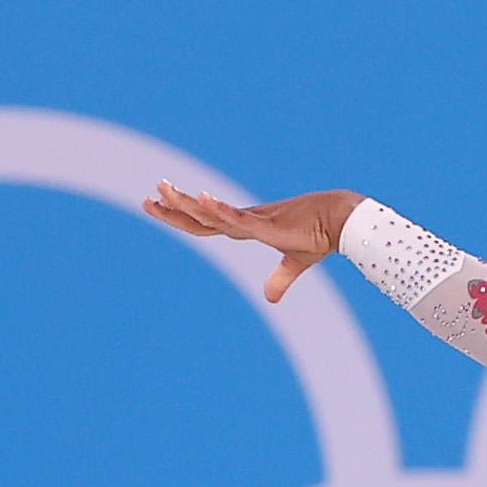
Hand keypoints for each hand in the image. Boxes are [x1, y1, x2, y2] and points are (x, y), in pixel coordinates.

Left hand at [142, 181, 365, 302]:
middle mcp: (244, 221)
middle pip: (200, 217)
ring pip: (212, 213)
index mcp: (246, 228)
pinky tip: (202, 199)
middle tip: (147, 197)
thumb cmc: (318, 236)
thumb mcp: (296, 262)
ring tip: (163, 188)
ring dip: (187, 202)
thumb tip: (269, 299)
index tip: (157, 203)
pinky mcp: (268, 225)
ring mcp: (254, 221)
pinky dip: (220, 209)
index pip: (205, 223)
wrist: (340, 222)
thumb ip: (280, 278)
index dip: (180, 216)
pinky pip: (238, 218)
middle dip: (172, 207)